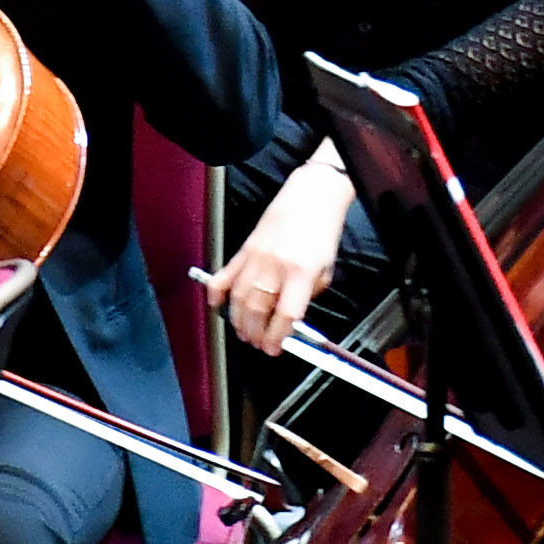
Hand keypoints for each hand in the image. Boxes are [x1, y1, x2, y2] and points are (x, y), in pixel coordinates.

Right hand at [203, 151, 354, 355]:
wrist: (312, 195)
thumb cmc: (322, 228)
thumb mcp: (327, 268)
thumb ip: (309, 295)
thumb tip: (292, 317)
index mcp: (300, 272)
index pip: (285, 316)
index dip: (277, 338)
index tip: (275, 348)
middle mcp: (275, 265)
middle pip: (256, 310)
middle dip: (255, 334)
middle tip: (257, 342)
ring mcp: (257, 256)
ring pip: (238, 297)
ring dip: (237, 320)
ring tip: (243, 331)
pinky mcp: (246, 247)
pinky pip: (225, 273)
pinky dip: (216, 291)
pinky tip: (216, 303)